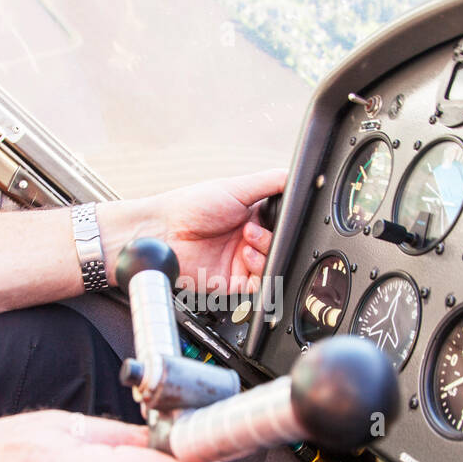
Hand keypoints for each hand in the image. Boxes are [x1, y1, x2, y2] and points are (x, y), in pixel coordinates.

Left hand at [98, 169, 286, 296]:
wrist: (165, 232)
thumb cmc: (191, 206)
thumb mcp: (237, 187)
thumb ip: (271, 182)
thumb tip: (297, 177)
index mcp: (251, 215)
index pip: (282, 221)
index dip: (285, 221)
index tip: (284, 216)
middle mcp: (248, 239)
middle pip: (280, 244)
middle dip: (272, 237)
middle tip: (253, 227)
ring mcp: (241, 260)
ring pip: (273, 263)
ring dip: (265, 250)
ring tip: (246, 239)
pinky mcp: (234, 281)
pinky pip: (260, 284)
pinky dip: (260, 270)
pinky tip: (245, 256)